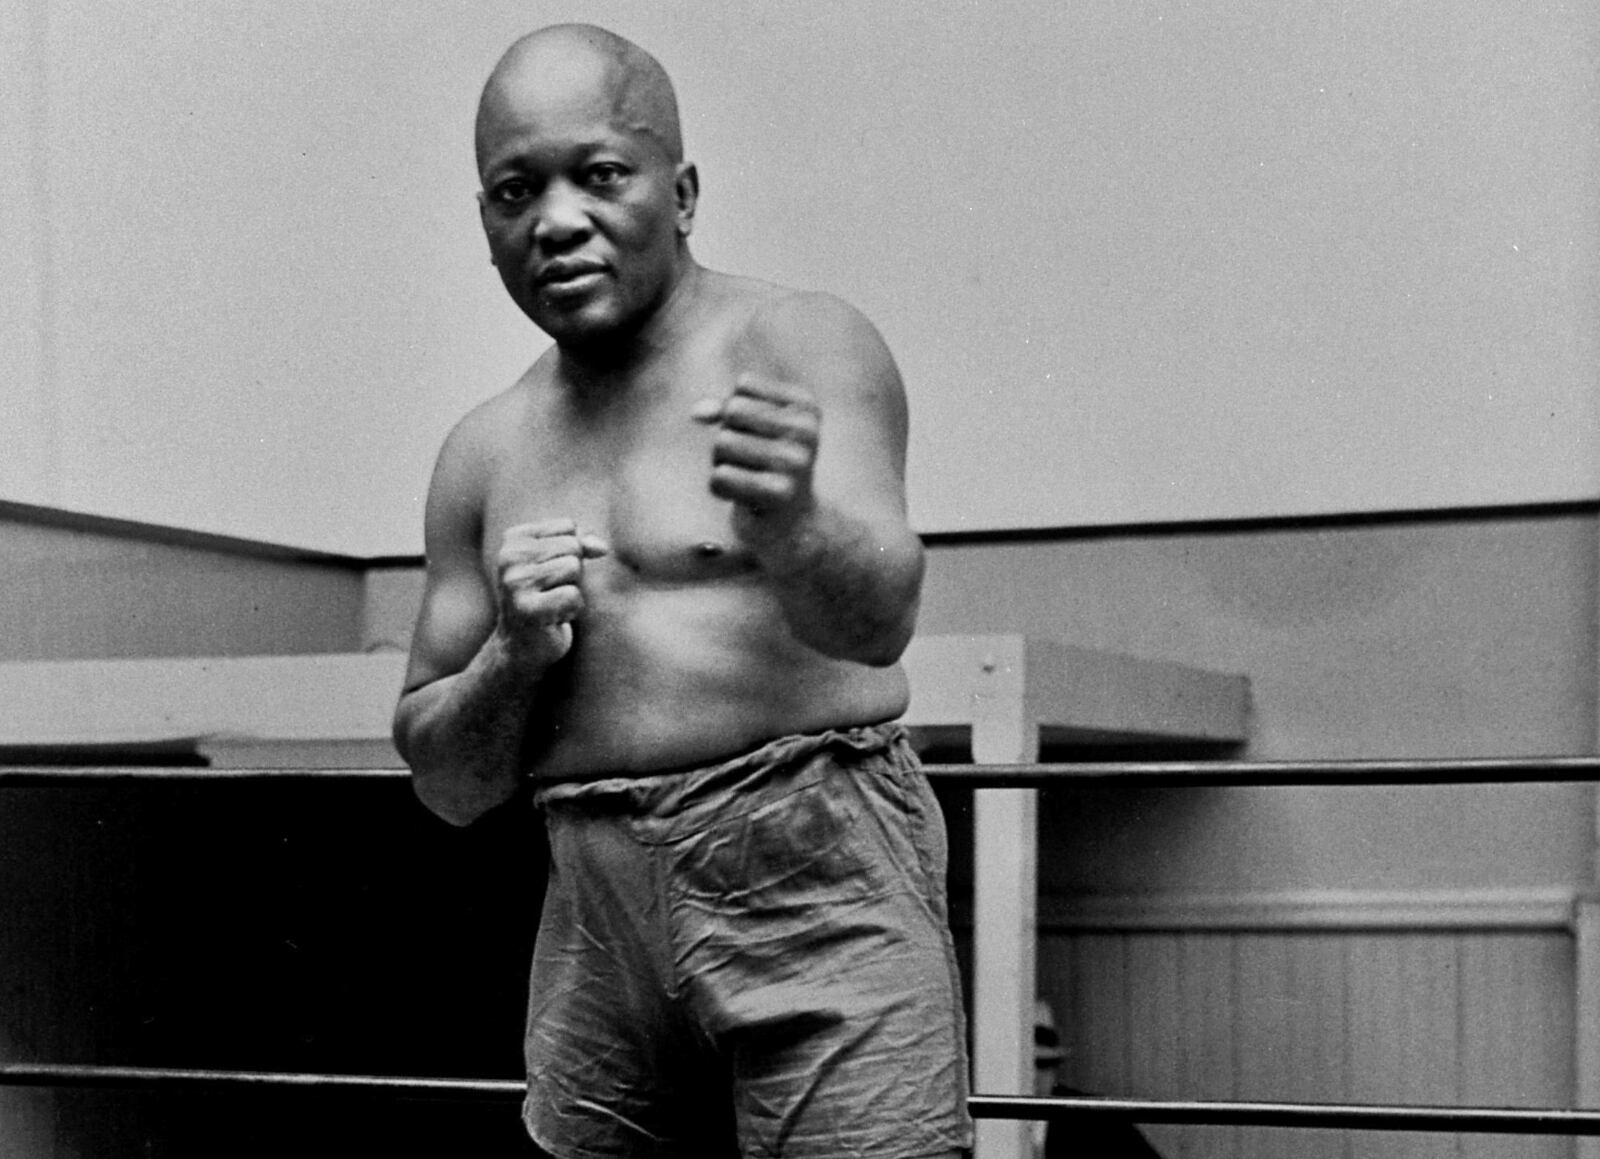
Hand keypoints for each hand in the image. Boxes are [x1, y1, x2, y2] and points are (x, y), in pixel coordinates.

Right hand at [494, 518, 608, 664]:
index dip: (572, 552)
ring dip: (573, 591)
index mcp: (514, 540)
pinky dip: (572, 610)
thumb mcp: (561, 563)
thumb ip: (582, 544)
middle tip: (552, 592)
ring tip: (552, 604)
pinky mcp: (527, 609)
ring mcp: (515, 583)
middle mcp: (509, 557)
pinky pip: (573, 595)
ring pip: (573, 568)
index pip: (568, 527)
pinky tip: (552, 619)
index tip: (550, 573)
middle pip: (572, 547)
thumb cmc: (545, 599)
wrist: (521, 646)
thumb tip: (602, 547)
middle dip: (573, 573)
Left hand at [691, 375, 819, 538]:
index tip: (760, 436)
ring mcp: (795, 463)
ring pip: (723, 443)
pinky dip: (720, 488)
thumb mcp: (751, 427)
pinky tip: (743, 497)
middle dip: (727, 435)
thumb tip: (696, 412)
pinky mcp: (779, 494)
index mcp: (806, 407)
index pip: (744, 385)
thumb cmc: (766, 466)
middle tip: (749, 460)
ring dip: (722, 462)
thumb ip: (722, 409)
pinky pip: (720, 477)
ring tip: (747, 478)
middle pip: (733, 411)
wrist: (791, 524)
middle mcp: (806, 432)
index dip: (737, 410)